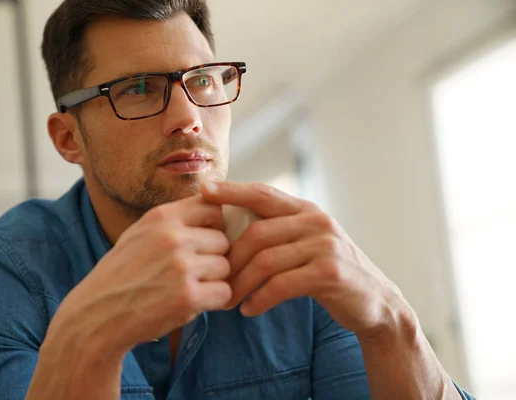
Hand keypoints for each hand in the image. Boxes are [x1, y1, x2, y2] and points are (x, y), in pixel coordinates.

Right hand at [45, 195, 231, 358]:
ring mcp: (181, 267)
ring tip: (187, 287)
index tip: (203, 241)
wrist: (97, 314)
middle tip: (192, 272)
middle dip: (213, 257)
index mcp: (161, 217)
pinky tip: (192, 302)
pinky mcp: (188, 296)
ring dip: (214, 280)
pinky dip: (213, 301)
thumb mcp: (140, 233)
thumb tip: (215, 211)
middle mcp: (173, 237)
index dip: (213, 227)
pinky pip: (224, 292)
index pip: (212, 208)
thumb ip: (174, 222)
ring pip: (225, 267)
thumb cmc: (121, 274)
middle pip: (223, 240)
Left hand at [201, 181, 408, 338]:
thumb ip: (278, 232)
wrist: (375, 303)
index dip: (233, 190)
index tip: (205, 190)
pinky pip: (281, 284)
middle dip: (230, 258)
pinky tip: (249, 309)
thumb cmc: (329, 273)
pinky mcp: (330, 273)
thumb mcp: (307, 243)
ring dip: (240, 284)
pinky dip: (260, 299)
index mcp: (306, 210)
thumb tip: (228, 232)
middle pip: (257, 232)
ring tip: (227, 300)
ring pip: (266, 260)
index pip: (263, 194)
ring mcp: (325, 246)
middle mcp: (316, 222)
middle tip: (213, 279)